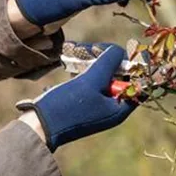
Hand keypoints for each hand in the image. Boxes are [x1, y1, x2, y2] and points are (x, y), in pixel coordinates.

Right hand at [17, 44, 137, 150]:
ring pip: (104, 79)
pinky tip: (75, 63)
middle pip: (120, 79)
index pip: (137, 84)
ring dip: (96, 64)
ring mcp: (98, 107)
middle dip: (109, 61)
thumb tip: (119, 51)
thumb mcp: (91, 81)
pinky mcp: (84, 104)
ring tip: (82, 51)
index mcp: (119, 109)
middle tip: (97, 48)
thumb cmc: (66, 106)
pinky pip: (91, 83)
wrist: (37, 127)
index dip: (134, 66)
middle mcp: (111, 109)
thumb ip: (108, 63)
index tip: (124, 51)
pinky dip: (86, 72)